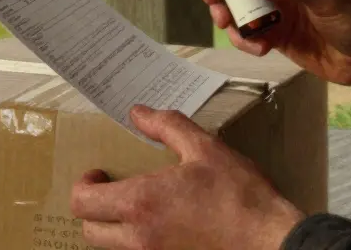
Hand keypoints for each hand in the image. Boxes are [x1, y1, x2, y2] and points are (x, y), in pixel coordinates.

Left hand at [71, 105, 304, 249]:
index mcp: (141, 202)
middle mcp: (139, 237)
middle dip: (93, 208)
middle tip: (111, 188)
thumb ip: (167, 126)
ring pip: (111, 247)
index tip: (100, 172)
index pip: (83, 202)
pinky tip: (162, 222)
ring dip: (113, 226)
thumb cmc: (238, 194)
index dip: (84, 184)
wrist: (267, 239)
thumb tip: (138, 113)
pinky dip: (137, 240)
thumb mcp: (205, 148)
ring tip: (137, 204)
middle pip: (90, 230)